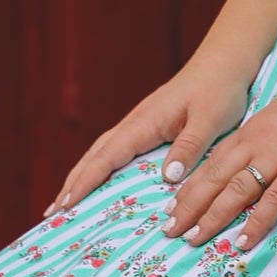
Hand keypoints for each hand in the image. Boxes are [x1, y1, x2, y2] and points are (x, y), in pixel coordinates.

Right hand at [47, 55, 255, 218]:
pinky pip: (116, 151)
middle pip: (94, 155)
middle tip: (52, 212)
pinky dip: (99, 167)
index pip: (107, 156)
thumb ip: (190, 146)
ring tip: (65, 202)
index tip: (66, 204)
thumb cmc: (219, 91)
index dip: (86, 181)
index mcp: (145, 123)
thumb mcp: (210, 119)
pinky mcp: (147, 126)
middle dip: (72, 183)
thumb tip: (166, 177)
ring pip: (101, 152)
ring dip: (81, 176)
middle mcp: (135, 123)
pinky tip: (98, 181)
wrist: (223, 64)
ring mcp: (139, 124)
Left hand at [168, 78, 276, 253]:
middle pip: (214, 177)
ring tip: (192, 239)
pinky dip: (254, 224)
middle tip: (169, 230)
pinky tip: (239, 243)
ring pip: (235, 190)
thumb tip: (259, 153)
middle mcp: (259, 141)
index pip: (214, 161)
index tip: (174, 206)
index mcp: (255, 128)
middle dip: (188, 205)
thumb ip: (270, 134)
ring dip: (211, 217)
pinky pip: (271, 202)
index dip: (191, 186)